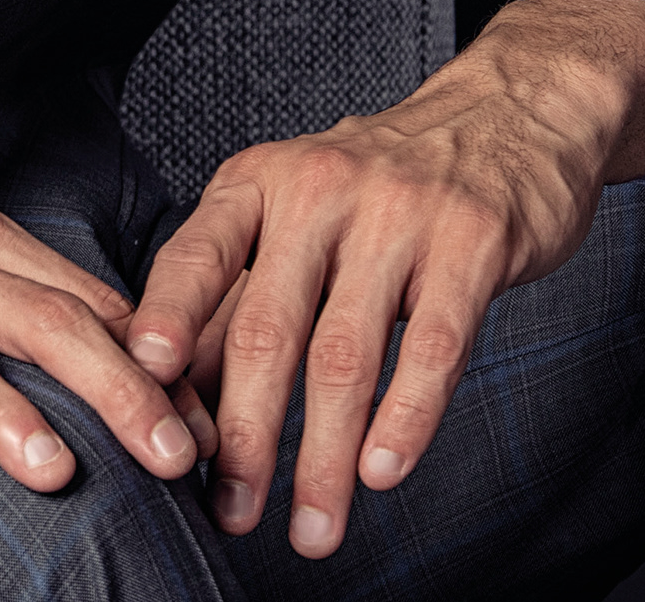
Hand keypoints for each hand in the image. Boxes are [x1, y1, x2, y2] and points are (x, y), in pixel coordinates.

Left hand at [122, 0, 644, 558]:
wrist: (507, 116)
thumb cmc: (380, 189)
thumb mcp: (295, 217)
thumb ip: (243, 295)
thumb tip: (175, 396)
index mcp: (258, 182)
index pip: (195, 256)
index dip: (165, 321)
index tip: (137, 383)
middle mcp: (318, 189)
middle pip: (268, 327)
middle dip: (245, 434)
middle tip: (230, 510)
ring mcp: (399, 213)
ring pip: (346, 354)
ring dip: (325, 456)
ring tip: (311, 528)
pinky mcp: (473, 242)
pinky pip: (434, 347)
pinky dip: (405, 419)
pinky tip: (382, 473)